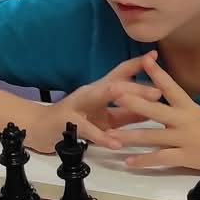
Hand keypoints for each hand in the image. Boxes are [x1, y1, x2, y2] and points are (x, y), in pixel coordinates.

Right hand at [28, 56, 154, 151]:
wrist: (40, 129)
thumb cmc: (75, 121)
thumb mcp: (104, 117)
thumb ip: (126, 113)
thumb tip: (153, 108)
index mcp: (99, 89)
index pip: (120, 73)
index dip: (137, 64)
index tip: (155, 56)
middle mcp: (90, 92)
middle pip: (116, 84)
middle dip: (138, 87)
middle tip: (159, 91)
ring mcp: (78, 105)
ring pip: (101, 98)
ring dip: (121, 100)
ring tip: (142, 106)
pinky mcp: (69, 123)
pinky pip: (89, 130)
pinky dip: (103, 137)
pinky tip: (116, 143)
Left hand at [104, 53, 199, 177]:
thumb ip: (192, 117)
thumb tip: (179, 115)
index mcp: (192, 109)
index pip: (172, 87)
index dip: (157, 73)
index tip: (145, 59)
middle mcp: (187, 120)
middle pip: (154, 108)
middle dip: (131, 100)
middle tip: (112, 91)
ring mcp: (187, 139)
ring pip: (152, 135)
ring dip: (129, 135)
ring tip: (110, 135)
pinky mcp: (189, 157)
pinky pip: (161, 159)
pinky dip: (143, 161)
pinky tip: (129, 163)